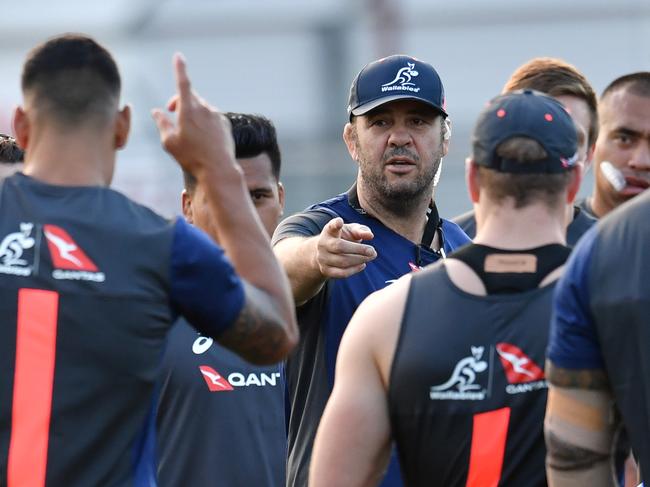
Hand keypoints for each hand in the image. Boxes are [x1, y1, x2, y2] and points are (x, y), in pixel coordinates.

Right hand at [151, 53, 235, 178]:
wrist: (218, 169)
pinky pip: (211, 116)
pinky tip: (203, 138)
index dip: (180, 69)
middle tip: (170, 110)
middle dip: (179, 99)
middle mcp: (205, 109)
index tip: (179, 56)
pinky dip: (204, 121)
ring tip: (189, 132)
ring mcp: (217, 115)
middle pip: (190, 95)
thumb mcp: (169, 142)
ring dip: (192, 112)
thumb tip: (156, 111)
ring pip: (201, 107)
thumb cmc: (191, 157)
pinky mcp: (225, 123)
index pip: (182, 83)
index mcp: (188, 111)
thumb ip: (161, 123)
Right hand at [314, 218, 376, 278]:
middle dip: (358, 249)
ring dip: (360, 260)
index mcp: (329, 231)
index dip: (335, 224)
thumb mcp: (350, 230)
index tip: (340, 222)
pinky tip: (362, 264)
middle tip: (372, 251)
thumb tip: (370, 236)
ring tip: (371, 257)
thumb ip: (361, 230)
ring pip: (342, 261)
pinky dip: (354, 270)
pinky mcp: (326, 270)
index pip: (331, 227)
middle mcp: (323, 244)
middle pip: (340, 247)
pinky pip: (342, 273)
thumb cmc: (343, 238)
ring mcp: (323, 258)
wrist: (326, 253)